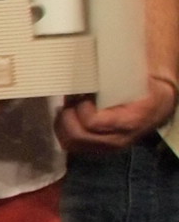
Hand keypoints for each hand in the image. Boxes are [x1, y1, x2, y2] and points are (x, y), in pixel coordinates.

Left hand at [59, 80, 176, 153]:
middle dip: (68, 116)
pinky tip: (69, 117)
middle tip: (71, 101)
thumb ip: (117, 78)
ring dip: (63, 124)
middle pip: (77, 136)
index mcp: (129, 121)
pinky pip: (73, 146)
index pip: (93, 122)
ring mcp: (107, 147)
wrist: (158, 107)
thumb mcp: (138, 81)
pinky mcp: (99, 148)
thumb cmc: (145, 91)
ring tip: (68, 108)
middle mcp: (118, 139)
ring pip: (71, 143)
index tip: (83, 94)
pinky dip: (64, 131)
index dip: (82, 107)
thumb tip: (92, 73)